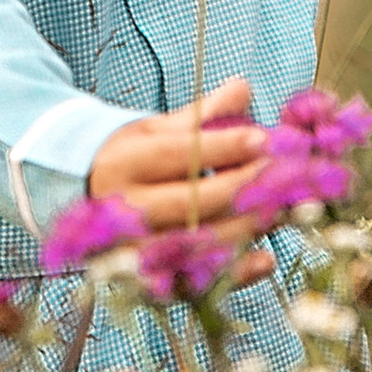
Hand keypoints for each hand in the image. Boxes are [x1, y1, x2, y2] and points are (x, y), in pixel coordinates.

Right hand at [90, 81, 272, 285]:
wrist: (87, 204)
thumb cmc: (134, 161)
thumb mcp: (157, 132)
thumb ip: (201, 115)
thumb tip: (243, 87)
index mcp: (120, 164)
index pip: (176, 156)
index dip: (222, 148)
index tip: (264, 139)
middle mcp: (122, 211)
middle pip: (188, 202)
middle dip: (240, 188)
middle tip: (283, 176)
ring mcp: (133, 252)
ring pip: (195, 243)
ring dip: (244, 228)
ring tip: (282, 209)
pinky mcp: (149, 284)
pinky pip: (196, 282)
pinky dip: (233, 273)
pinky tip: (265, 258)